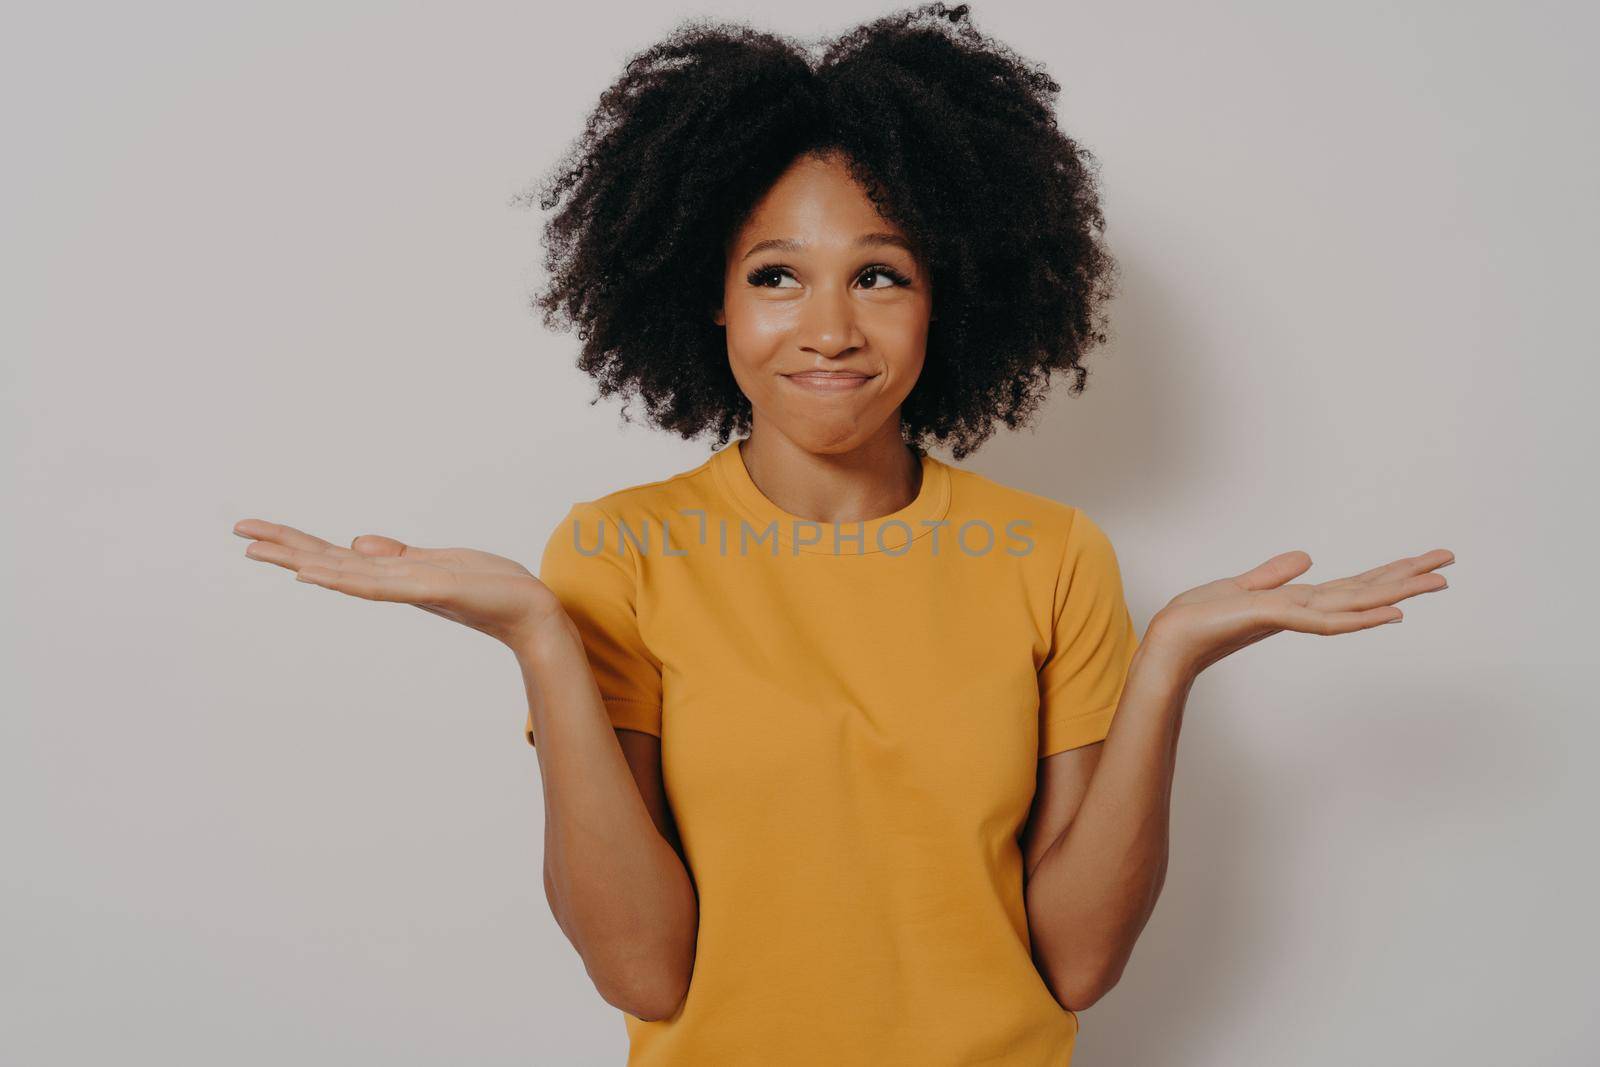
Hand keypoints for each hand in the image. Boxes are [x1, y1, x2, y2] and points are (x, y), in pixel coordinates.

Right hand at [233, 518, 566, 650]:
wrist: (530, 611)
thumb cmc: (489, 587)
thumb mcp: (437, 562)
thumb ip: (396, 556)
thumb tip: (355, 542)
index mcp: (391, 574)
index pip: (333, 556)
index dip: (295, 542)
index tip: (253, 532)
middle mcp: (392, 584)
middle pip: (327, 562)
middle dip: (284, 548)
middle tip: (239, 535)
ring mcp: (408, 589)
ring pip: (345, 574)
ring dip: (303, 561)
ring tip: (263, 551)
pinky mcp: (432, 590)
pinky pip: (382, 584)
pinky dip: (348, 578)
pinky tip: (319, 572)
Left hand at [1142, 547, 1454, 680]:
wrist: (1171, 638)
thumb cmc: (1201, 616)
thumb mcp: (1242, 585)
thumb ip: (1275, 574)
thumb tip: (1308, 558)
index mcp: (1299, 601)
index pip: (1353, 586)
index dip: (1388, 574)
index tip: (1424, 562)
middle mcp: (1304, 610)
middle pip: (1366, 592)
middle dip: (1408, 577)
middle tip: (1451, 563)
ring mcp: (1295, 617)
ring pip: (1357, 603)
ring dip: (1398, 593)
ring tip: (1437, 582)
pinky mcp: (1276, 619)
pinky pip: (1326, 620)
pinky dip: (1359, 617)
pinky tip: (1389, 613)